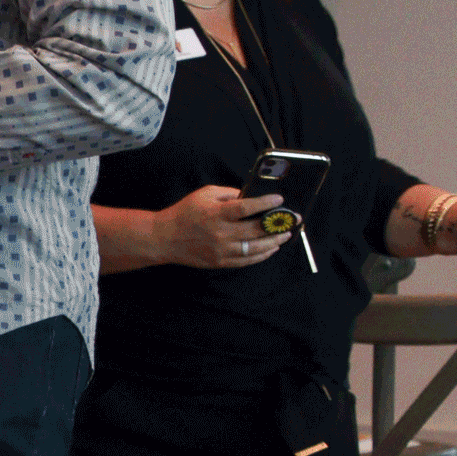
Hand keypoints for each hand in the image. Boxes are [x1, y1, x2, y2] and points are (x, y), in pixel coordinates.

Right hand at [147, 184, 290, 269]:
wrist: (164, 238)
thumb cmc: (184, 213)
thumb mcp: (203, 194)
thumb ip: (228, 194)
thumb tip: (251, 196)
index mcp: (216, 213)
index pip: (247, 207)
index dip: (266, 203)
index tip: (280, 200)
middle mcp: (221, 232)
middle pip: (257, 229)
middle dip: (278, 224)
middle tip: (293, 219)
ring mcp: (222, 249)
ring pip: (256, 247)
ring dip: (275, 241)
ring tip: (285, 235)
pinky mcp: (220, 262)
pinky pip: (248, 260)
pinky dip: (263, 254)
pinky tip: (271, 248)